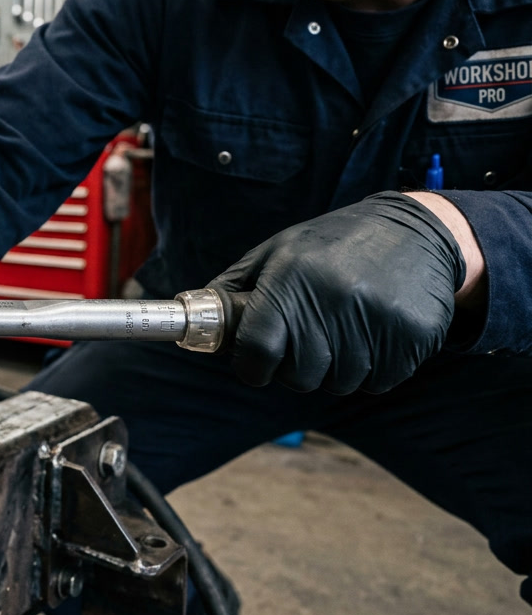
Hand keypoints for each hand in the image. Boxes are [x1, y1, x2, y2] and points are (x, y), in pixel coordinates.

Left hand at [207, 191, 465, 394]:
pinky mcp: (413, 336)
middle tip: (308, 338)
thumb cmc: (335, 244)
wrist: (418, 231)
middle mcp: (334, 298)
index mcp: (292, 277)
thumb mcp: (278, 250)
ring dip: (336, 367)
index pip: (257, 350)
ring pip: (339, 383)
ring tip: (345, 327)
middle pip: (298, 376)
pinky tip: (373, 332)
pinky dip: (372, 368)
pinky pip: (378, 382)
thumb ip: (236, 288)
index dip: (251, 365)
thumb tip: (196, 324)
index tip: (256, 362)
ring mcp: (377, 319)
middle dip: (296, 366)